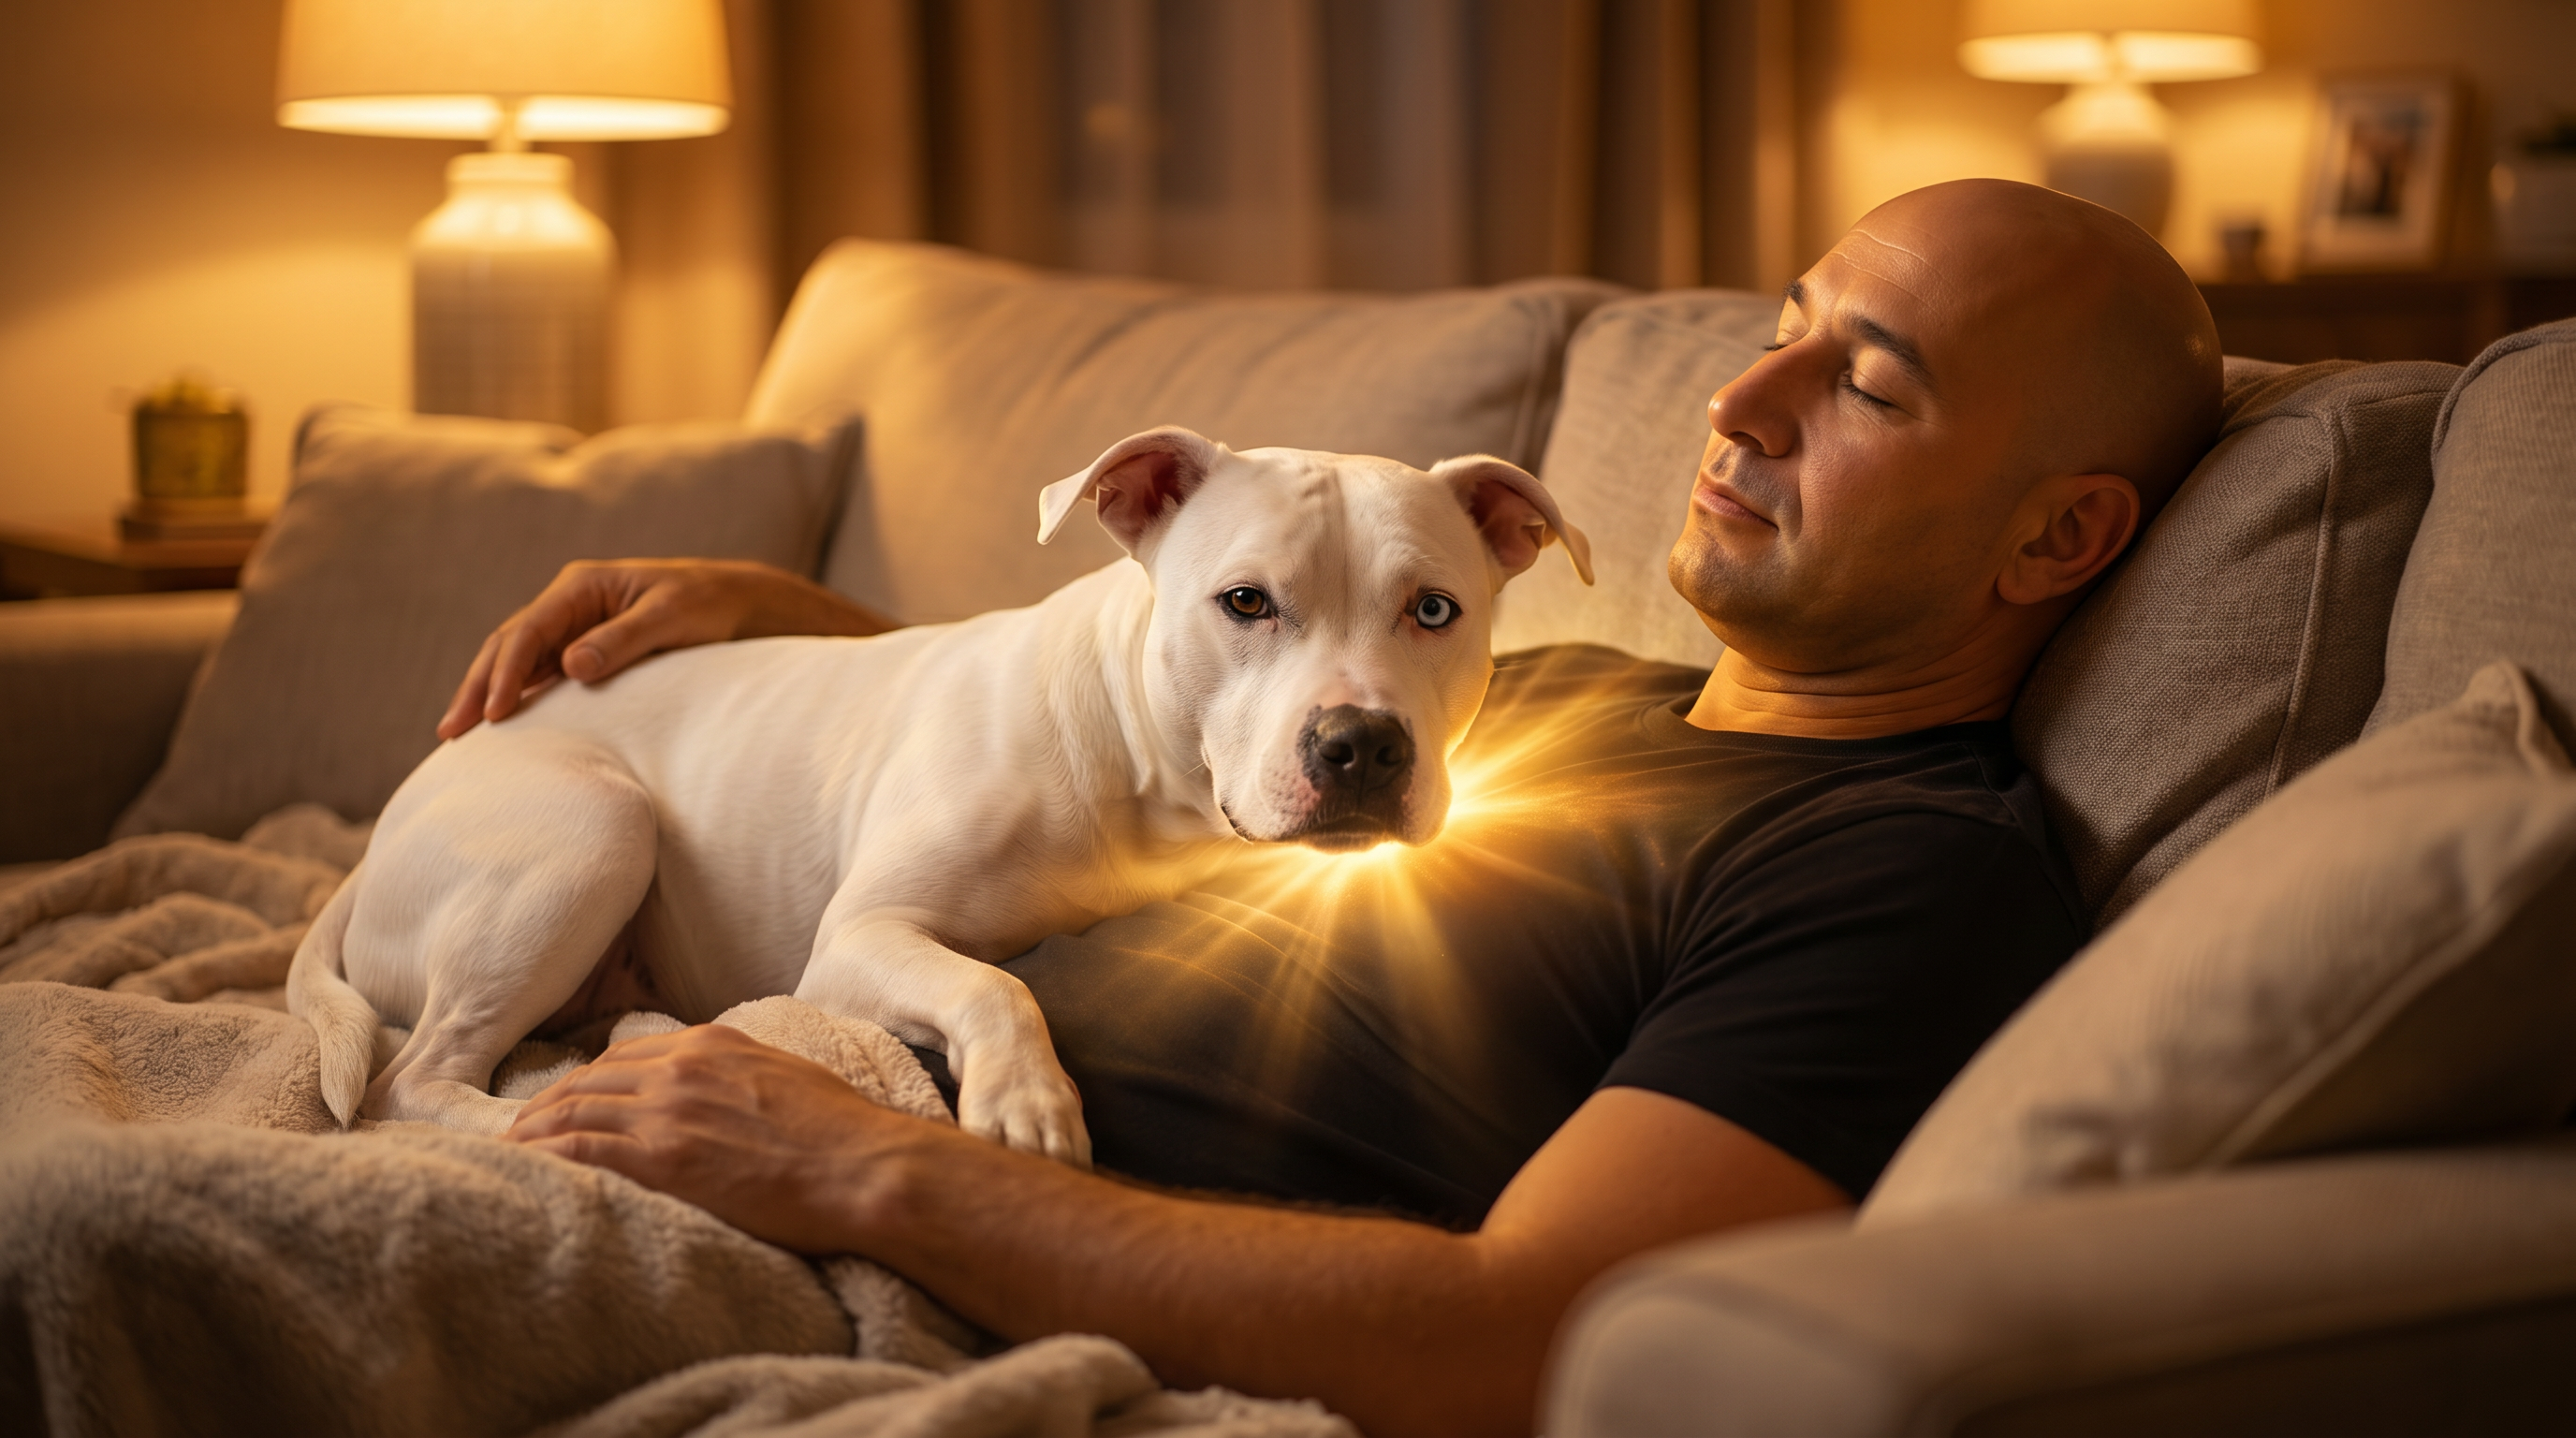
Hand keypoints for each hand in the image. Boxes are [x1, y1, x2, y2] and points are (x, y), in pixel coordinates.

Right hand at [437, 559, 896, 739]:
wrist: (741, 605)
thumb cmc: (709, 605)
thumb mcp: (671, 618)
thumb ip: (623, 640)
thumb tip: (571, 666)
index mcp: (581, 585)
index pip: (528, 631)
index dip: (505, 673)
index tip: (494, 712)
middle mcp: (570, 603)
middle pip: (508, 645)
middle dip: (478, 686)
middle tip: (450, 731)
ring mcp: (573, 626)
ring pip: (517, 660)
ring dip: (488, 694)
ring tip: (459, 734)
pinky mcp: (585, 649)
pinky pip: (540, 674)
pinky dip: (516, 697)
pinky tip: (501, 726)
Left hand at [505, 1024, 939, 1253]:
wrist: (864, 1167)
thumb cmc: (842, 1134)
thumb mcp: (787, 1076)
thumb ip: (741, 1075)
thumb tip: (725, 1091)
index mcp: (713, 1044)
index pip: (626, 1055)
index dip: (586, 1079)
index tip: (566, 1100)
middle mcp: (682, 1069)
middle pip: (590, 1079)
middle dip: (548, 1103)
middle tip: (521, 1129)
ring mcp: (669, 1112)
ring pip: (575, 1110)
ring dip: (535, 1130)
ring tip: (510, 1151)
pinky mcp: (664, 1159)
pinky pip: (582, 1150)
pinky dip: (546, 1155)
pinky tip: (525, 1167)